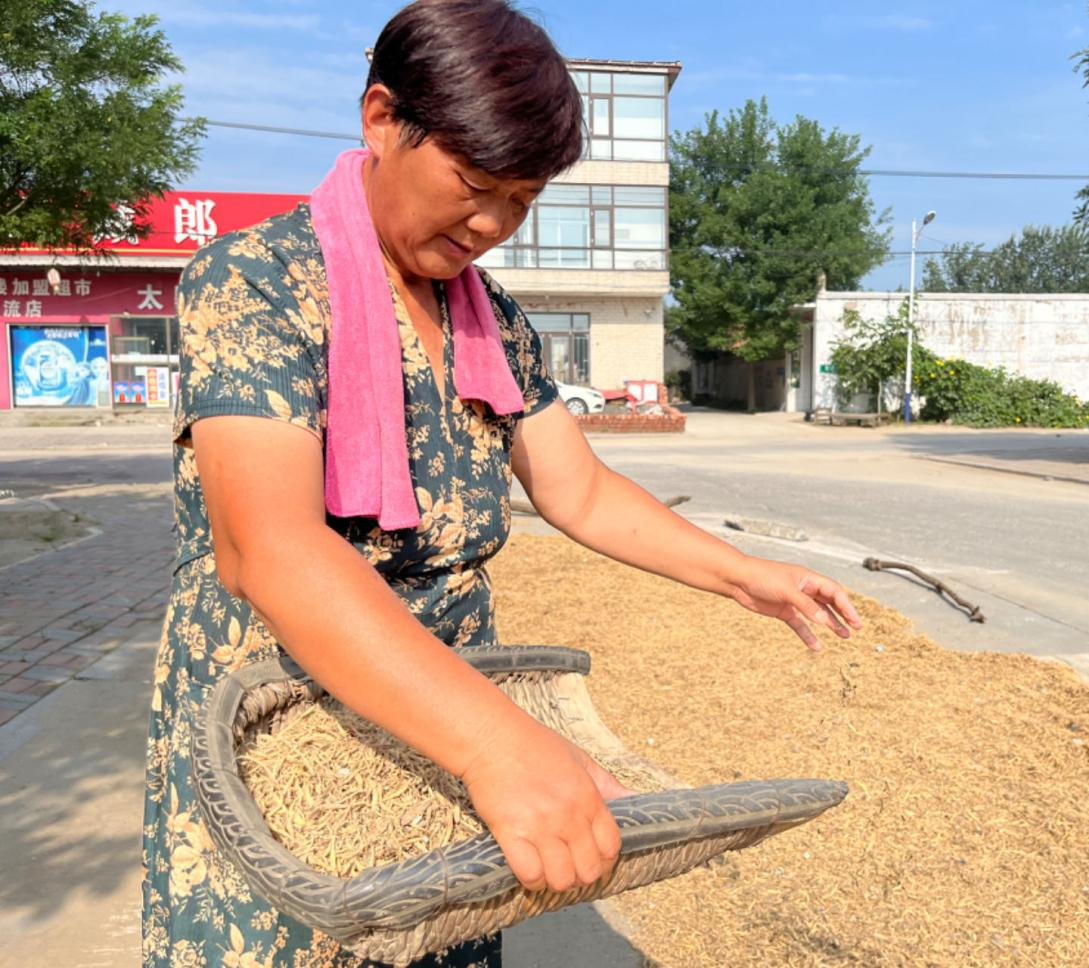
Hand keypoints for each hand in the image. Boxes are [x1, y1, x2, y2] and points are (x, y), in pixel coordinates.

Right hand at [460, 719, 632, 892]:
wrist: (493, 737)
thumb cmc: (535, 744)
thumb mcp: (579, 758)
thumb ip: (607, 784)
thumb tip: (635, 798)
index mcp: (588, 796)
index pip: (611, 846)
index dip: (605, 859)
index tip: (593, 857)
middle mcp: (568, 814)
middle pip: (589, 869)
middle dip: (582, 875)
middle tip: (570, 866)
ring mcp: (540, 825)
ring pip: (561, 878)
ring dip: (556, 881)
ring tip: (548, 869)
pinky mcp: (510, 832)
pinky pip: (529, 874)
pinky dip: (531, 879)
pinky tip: (528, 867)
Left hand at [726, 556, 862, 650]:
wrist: (738, 579)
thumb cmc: (762, 577)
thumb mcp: (786, 590)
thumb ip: (806, 605)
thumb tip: (825, 621)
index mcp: (808, 578)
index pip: (834, 591)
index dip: (847, 606)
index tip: (855, 621)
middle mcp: (804, 589)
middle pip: (829, 602)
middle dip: (843, 615)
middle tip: (856, 629)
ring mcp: (794, 600)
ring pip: (817, 614)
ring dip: (831, 625)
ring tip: (844, 636)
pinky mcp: (784, 611)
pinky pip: (800, 624)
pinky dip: (808, 635)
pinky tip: (816, 646)